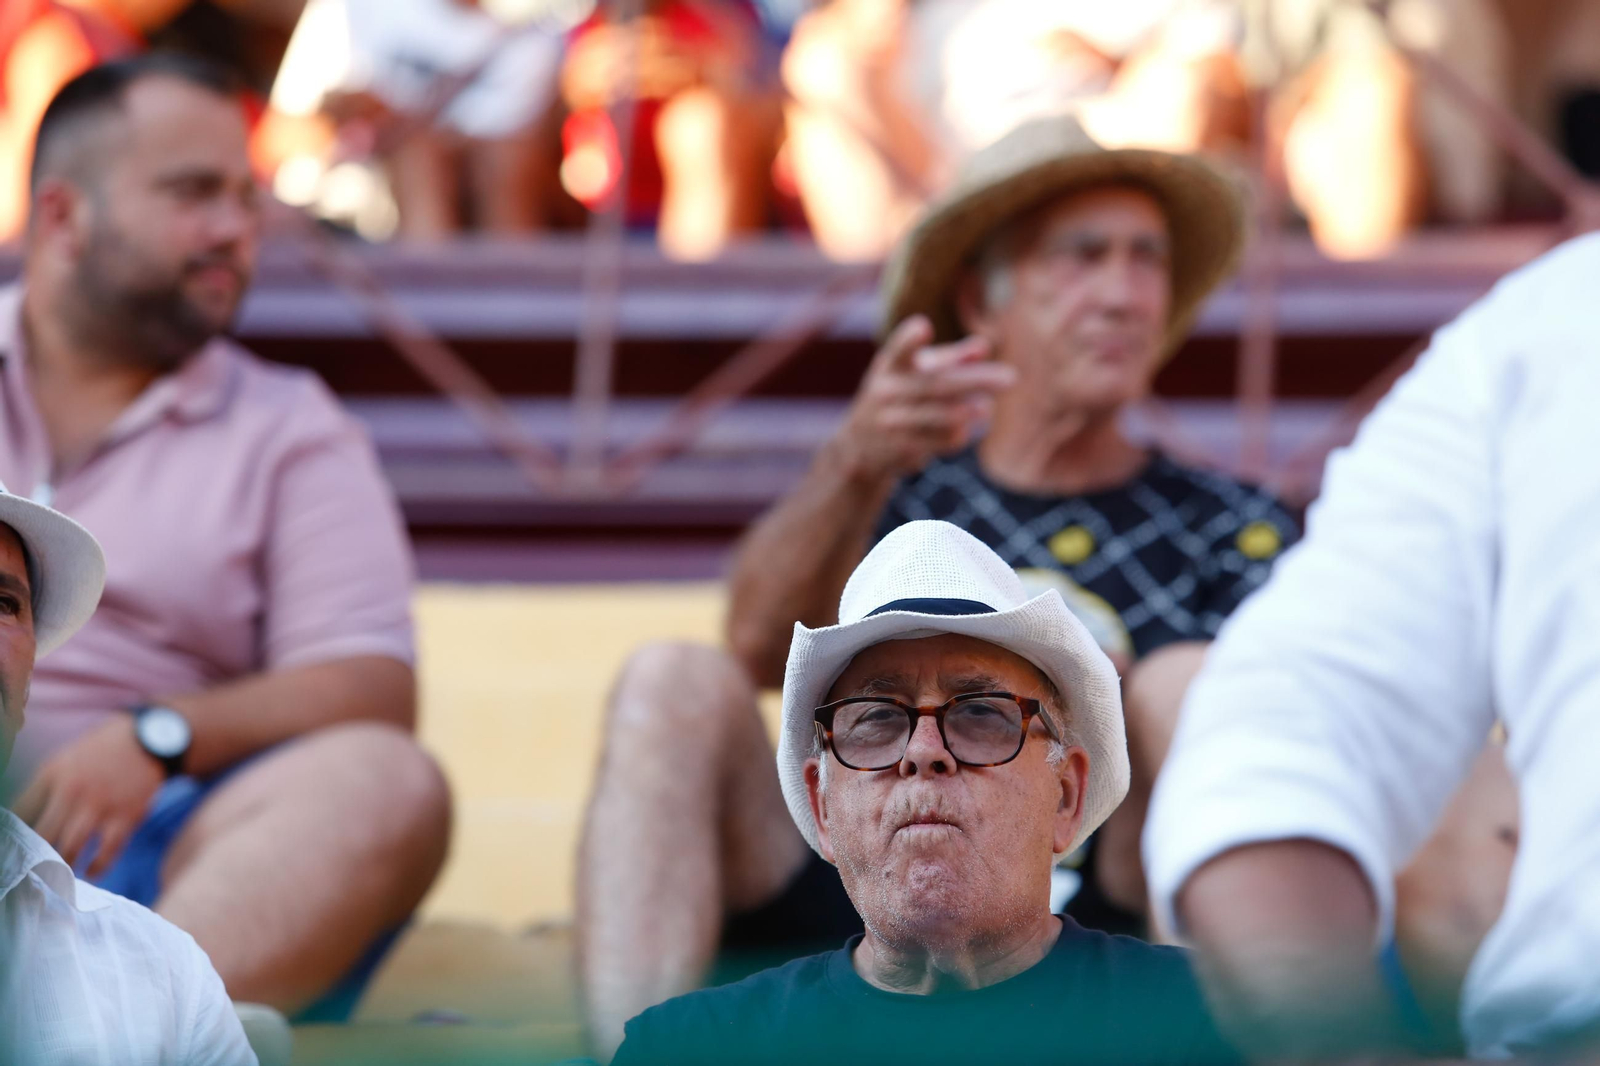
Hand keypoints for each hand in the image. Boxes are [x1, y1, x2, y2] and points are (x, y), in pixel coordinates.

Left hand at [13, 717, 164, 877]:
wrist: (151, 740)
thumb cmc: (106, 749)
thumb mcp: (68, 757)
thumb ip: (49, 784)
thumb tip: (28, 818)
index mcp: (54, 773)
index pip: (21, 812)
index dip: (15, 833)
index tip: (17, 846)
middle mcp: (73, 790)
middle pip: (44, 834)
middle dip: (38, 855)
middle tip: (38, 867)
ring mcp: (100, 805)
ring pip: (71, 847)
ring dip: (64, 865)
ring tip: (62, 872)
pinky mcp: (126, 817)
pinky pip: (107, 852)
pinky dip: (97, 866)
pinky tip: (92, 871)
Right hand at [830, 315, 1015, 482]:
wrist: (859, 446)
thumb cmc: (897, 396)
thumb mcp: (912, 372)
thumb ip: (948, 358)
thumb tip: (985, 346)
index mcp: (890, 366)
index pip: (899, 350)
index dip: (909, 340)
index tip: (924, 327)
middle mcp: (886, 391)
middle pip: (935, 384)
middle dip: (974, 381)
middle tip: (1010, 378)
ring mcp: (891, 421)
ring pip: (934, 415)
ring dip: (963, 412)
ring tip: (988, 408)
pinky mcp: (899, 447)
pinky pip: (934, 442)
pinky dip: (954, 436)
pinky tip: (967, 431)